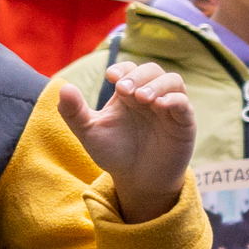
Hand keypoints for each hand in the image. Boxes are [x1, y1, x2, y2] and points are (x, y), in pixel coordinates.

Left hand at [60, 60, 196, 221]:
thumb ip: (74, 112)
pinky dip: (174, 99)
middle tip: (123, 90)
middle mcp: (150, 96)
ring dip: (157, 84)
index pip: (130, 69)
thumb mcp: (89, 132)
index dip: (123, 68)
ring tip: (142, 97)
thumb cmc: (114, 153)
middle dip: (138, 76)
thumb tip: (64, 87)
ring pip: (173, 81)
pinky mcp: (184, 123)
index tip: (111, 77)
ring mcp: (169, 108)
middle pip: (152, 70)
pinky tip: (160, 105)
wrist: (136, 180)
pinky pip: (184, 103)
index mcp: (128, 94)